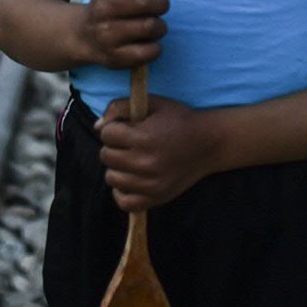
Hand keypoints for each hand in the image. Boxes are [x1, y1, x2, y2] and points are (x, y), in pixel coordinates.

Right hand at [77, 0, 167, 69]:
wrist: (82, 36)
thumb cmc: (111, 6)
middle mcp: (102, 10)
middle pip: (146, 2)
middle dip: (161, 3)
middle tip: (159, 6)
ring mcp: (107, 36)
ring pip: (150, 27)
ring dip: (160, 26)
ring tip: (154, 25)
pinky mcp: (114, 58)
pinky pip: (149, 51)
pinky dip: (156, 47)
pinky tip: (149, 42)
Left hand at [95, 94, 214, 210]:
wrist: (208, 144)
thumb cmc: (180, 120)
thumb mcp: (153, 104)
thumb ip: (121, 107)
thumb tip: (97, 126)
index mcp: (143, 138)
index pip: (107, 134)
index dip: (114, 128)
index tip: (126, 128)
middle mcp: (145, 163)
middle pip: (106, 156)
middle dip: (114, 146)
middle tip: (130, 143)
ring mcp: (150, 184)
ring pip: (112, 178)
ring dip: (117, 168)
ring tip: (131, 160)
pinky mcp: (155, 198)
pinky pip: (124, 202)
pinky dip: (122, 192)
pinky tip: (131, 179)